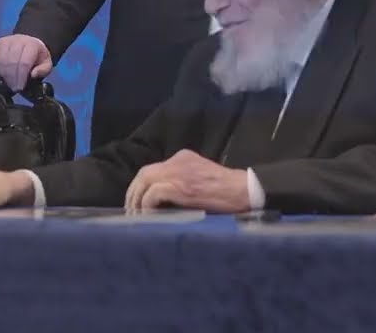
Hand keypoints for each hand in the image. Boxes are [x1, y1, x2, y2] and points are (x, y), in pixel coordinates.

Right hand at [0, 34, 51, 90]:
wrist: (29, 44)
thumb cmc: (37, 56)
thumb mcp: (46, 63)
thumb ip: (43, 70)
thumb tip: (33, 74)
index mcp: (31, 45)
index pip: (24, 62)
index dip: (21, 76)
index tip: (20, 87)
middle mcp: (18, 40)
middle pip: (11, 61)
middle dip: (12, 78)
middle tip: (14, 87)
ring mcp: (6, 41)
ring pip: (1, 60)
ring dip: (4, 74)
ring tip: (9, 83)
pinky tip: (3, 75)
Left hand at [123, 149, 250, 212]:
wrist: (244, 190)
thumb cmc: (227, 190)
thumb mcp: (201, 178)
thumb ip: (184, 181)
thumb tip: (164, 200)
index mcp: (183, 157)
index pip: (153, 169)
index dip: (142, 186)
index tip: (138, 201)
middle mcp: (178, 161)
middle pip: (144, 174)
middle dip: (134, 193)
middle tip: (131, 211)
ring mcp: (179, 173)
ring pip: (145, 182)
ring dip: (137, 200)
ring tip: (136, 216)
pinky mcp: (181, 187)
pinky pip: (154, 193)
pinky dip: (147, 205)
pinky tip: (148, 216)